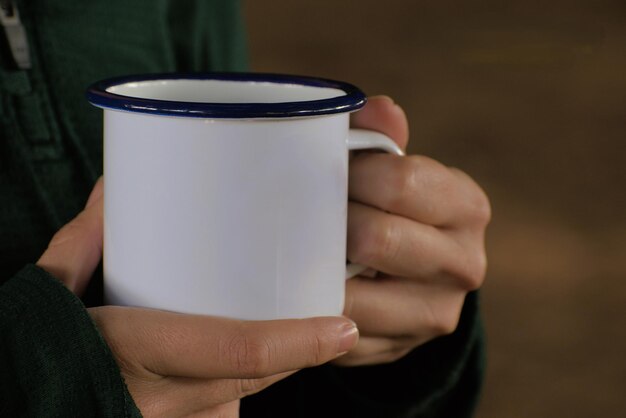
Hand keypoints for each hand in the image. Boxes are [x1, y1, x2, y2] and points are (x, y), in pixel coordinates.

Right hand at [37, 178, 358, 416]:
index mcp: (138, 352)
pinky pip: (220, 412)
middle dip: (300, 351)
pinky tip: (241, 367)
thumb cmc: (27, 355)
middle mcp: (164, 399)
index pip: (240, 351)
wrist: (16, 406)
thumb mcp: (50, 291)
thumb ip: (85, 240)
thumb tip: (116, 189)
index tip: (343, 328)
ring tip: (297, 337)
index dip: (300, 342)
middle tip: (330, 324)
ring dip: (274, 368)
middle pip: (256, 375)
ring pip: (244, 396)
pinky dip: (237, 388)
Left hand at [335, 96, 490, 365]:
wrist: (415, 277)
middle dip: (333, 222)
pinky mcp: (399, 349)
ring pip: (354, 294)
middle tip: (313, 213)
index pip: (399, 182)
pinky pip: (338, 330)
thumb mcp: (398, 169)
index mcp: (467, 206)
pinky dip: (315, 308)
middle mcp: (465, 264)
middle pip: (376, 238)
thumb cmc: (395, 208)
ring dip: (319, 270)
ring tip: (307, 249)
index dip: (351, 173)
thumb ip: (383, 139)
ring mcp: (435, 314)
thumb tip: (378, 108)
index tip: (331, 172)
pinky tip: (312, 286)